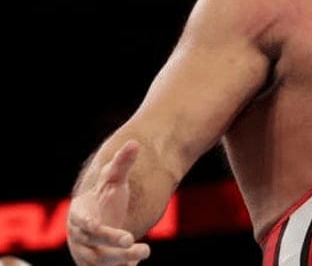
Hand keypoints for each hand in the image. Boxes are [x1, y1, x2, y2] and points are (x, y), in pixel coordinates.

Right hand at [67, 140, 151, 264]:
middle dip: (110, 242)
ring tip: (145, 252)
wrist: (101, 220)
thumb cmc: (107, 198)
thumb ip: (122, 163)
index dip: (88, 223)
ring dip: (120, 260)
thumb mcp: (114, 180)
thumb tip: (134, 143)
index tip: (97, 224)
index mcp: (79, 214)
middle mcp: (80, 237)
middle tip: (131, 239)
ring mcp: (87, 254)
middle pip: (92, 243)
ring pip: (100, 262)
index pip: (80, 220)